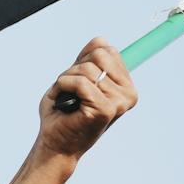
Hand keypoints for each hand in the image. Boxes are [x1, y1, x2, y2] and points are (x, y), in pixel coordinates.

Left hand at [35, 37, 136, 160]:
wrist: (55, 143)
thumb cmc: (64, 112)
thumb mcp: (77, 78)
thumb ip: (89, 59)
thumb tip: (101, 40)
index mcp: (126, 86)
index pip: (108, 50)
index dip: (84, 60)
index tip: (77, 82)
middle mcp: (128, 94)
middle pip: (100, 55)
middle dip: (76, 68)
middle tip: (70, 90)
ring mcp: (119, 103)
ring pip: (88, 69)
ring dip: (67, 80)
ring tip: (66, 98)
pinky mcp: (105, 109)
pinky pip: (80, 82)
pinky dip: (63, 86)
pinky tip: (62, 102)